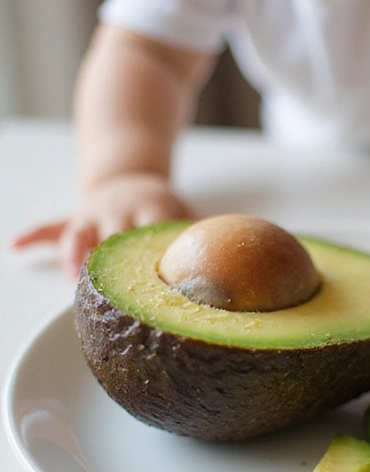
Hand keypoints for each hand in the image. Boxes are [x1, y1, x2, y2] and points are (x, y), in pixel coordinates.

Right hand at [11, 172, 195, 277]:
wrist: (129, 180)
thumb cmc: (160, 210)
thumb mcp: (182, 212)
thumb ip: (203, 232)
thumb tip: (245, 244)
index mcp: (151, 209)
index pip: (154, 229)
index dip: (155, 250)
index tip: (162, 277)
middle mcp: (120, 211)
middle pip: (115, 236)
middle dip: (113, 259)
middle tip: (116, 291)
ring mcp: (93, 215)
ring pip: (80, 233)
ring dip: (75, 255)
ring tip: (74, 280)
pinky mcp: (73, 219)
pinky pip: (49, 227)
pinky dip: (31, 236)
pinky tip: (14, 246)